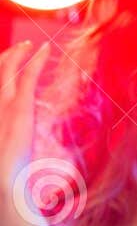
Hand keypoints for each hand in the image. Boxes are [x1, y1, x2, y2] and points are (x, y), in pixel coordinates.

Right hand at [0, 40, 47, 195]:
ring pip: (7, 70)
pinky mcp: (19, 107)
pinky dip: (36, 60)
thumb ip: (10, 141)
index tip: (6, 65)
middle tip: (17, 48)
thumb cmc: (4, 175)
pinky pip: (27, 76)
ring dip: (17, 54)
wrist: (1, 182)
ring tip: (28, 44)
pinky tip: (43, 49)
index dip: (0, 72)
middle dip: (5, 58)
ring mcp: (2, 105)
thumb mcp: (6, 152)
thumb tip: (13, 140)